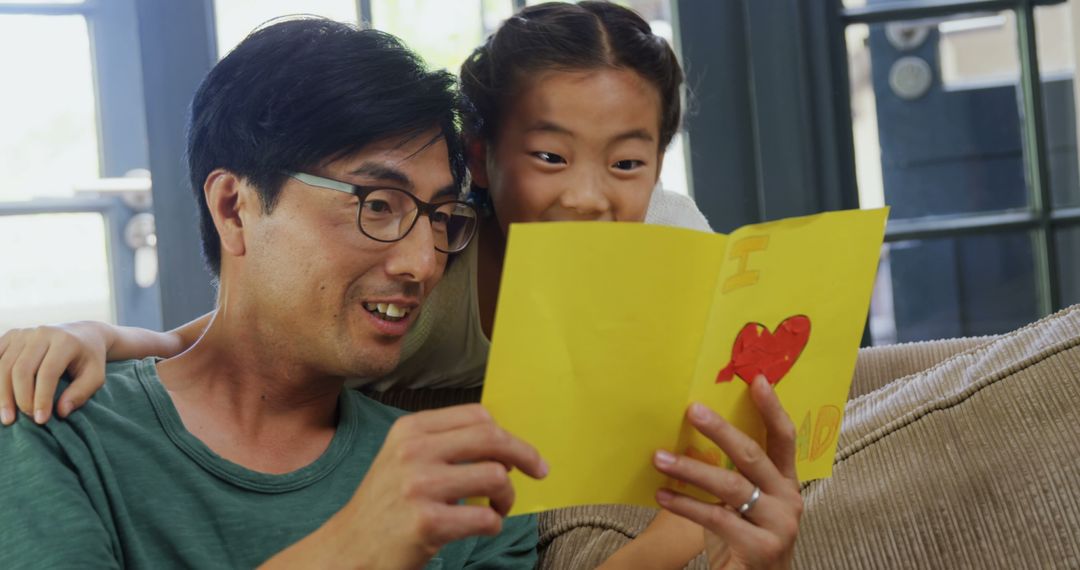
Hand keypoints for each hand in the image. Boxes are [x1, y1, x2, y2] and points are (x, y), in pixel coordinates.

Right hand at [0, 322, 109, 425]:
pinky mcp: (11, 335)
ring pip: (3, 365)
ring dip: (2, 394)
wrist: (83, 333)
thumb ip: (81, 393)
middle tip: (26, 419)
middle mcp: (42, 333)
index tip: (41, 420)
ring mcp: (24, 333)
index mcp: (65, 341)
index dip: (41, 398)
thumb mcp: (96, 376)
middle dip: (21, 398)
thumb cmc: (89, 359)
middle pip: (21, 369)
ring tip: (7, 417)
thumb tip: (61, 412)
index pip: (47, 373)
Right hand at [319, 404, 547, 568]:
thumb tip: (502, 441)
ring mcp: (419, 487)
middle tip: (538, 471)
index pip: (477, 416)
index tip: (523, 454)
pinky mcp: (427, 523)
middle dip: (524, 455)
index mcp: (410, 430)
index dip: (509, 434)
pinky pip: (486, 518)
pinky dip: (493, 525)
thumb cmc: (385, 506)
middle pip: (491, 438)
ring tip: (496, 509)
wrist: (348, 549)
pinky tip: (480, 527)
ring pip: (495, 477)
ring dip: (507, 496)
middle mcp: (413, 452)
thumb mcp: (404, 458)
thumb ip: (445, 443)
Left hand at [652, 376, 802, 569]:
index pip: (785, 439)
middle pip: (753, 455)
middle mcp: (789, 500)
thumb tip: (693, 433)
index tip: (758, 380)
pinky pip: (717, 518)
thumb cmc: (744, 539)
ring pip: (730, 486)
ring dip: (690, 470)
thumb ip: (733, 474)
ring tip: (659, 458)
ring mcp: (779, 525)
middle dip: (720, 430)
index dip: (773, 408)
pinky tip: (663, 496)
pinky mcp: (761, 547)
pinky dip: (686, 504)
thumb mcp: (744, 503)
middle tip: (691, 411)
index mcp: (787, 483)